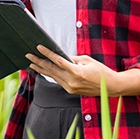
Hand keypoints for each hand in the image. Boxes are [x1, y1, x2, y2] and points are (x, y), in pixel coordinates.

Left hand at [25, 45, 139, 95]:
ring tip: (31, 63)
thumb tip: (61, 57)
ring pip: (52, 76)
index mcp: (77, 72)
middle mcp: (71, 81)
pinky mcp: (70, 91)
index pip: (58, 61)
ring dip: (41, 69)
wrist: (111, 87)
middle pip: (51, 70)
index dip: (47, 53)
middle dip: (38, 62)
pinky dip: (50, 75)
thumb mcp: (88, 60)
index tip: (39, 47)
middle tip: (28, 55)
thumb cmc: (101, 71)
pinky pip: (58, 81)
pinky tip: (43, 70)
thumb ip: (73, 59)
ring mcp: (70, 87)